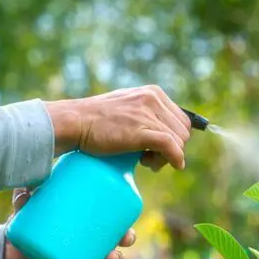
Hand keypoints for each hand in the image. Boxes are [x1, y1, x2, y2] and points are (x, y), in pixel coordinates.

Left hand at [3, 188, 136, 258]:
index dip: (127, 237)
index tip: (127, 235)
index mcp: (90, 232)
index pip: (116, 235)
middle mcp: (87, 253)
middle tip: (110, 257)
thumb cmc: (31, 220)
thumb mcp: (31, 206)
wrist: (9, 244)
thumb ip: (27, 195)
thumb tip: (26, 191)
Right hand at [45, 85, 191, 170]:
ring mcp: (147, 114)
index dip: (175, 138)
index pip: (181, 120)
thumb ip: (147, 114)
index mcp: (153, 93)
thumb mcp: (128, 107)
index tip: (158, 148)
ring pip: (178, 141)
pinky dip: (175, 159)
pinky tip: (174, 165)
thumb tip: (167, 138)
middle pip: (183, 132)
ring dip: (167, 157)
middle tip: (150, 157)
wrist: (75, 122)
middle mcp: (153, 100)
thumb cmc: (97, 120)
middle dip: (172, 148)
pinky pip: (170, 146)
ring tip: (146, 160)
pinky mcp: (141, 131)